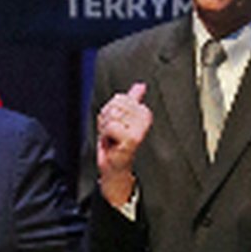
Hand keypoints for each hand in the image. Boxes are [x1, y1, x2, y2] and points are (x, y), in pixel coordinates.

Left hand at [97, 83, 150, 205]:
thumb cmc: (116, 143)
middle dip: (107, 119)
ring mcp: (139, 129)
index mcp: (143, 112)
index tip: (115, 124)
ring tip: (112, 138)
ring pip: (113, 115)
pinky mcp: (132, 139)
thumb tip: (140, 86)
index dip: (110, 110)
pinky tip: (112, 143)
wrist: (114, 165)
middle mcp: (144, 119)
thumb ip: (132, 100)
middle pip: (115, 105)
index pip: (120, 98)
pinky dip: (106, 135)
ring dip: (106, 128)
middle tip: (112, 133)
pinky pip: (111, 126)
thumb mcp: (121, 118)